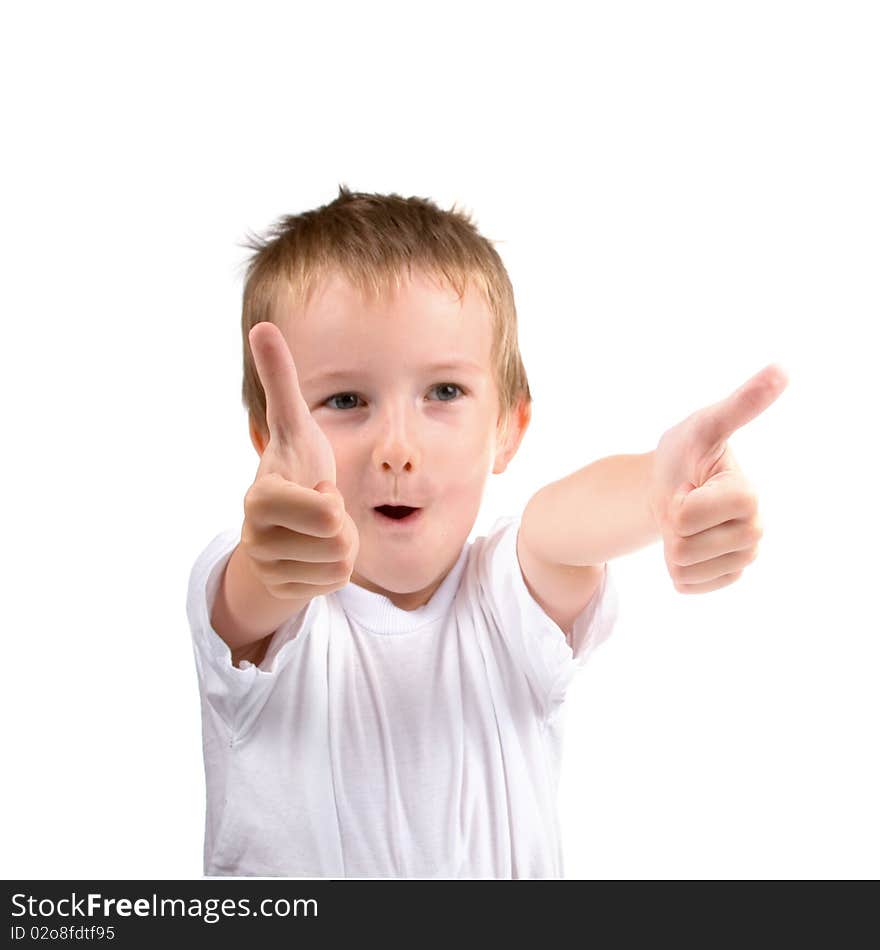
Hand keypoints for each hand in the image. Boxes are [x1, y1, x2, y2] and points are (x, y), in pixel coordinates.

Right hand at [240, 322, 359, 599]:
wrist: (277, 525)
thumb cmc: (293, 469)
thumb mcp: (294, 425)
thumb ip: (281, 380)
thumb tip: (263, 325)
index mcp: (261, 496)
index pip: (323, 513)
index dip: (331, 503)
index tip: (317, 490)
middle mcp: (256, 534)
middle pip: (339, 541)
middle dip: (342, 524)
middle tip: (321, 510)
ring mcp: (267, 566)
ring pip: (340, 564)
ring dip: (340, 545)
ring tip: (317, 530)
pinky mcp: (281, 589)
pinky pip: (335, 583)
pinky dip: (334, 569)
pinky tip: (314, 552)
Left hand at [648, 364, 788, 593]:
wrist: (670, 487)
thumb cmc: (685, 452)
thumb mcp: (702, 426)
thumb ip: (739, 405)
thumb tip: (782, 369)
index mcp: (748, 495)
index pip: (685, 516)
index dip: (672, 500)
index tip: (687, 483)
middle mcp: (755, 529)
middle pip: (683, 546)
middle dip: (670, 524)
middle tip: (683, 503)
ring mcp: (743, 557)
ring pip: (683, 568)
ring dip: (670, 545)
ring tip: (685, 522)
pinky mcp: (726, 577)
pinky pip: (686, 585)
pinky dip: (674, 568)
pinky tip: (688, 544)